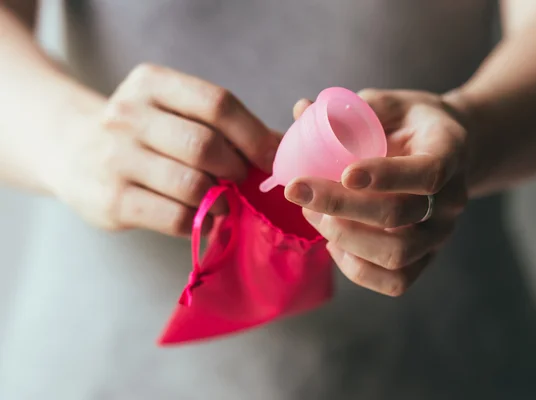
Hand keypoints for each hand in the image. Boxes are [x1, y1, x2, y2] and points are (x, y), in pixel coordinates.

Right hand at [51, 64, 279, 236]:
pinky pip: (176, 217)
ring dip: (220, 198)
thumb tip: (283, 147)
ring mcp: (116, 159)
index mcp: (152, 84)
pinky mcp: (112, 201)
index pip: (217, 104)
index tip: (270, 158)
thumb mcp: (173, 110)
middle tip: (240, 179)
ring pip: (193, 185)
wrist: (72, 150)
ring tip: (223, 199)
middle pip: (206, 145)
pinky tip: (203, 215)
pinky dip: (201, 221)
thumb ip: (223, 124)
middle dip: (236, 168)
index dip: (253, 134)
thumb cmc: (143, 133)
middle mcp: (128, 115)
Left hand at [285, 89, 467, 295]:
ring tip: (312, 213)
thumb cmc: (410, 125)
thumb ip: (352, 108)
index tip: (343, 173)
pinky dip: (356, 268)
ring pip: (396, 254)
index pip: (427, 172)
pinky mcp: (425, 258)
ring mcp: (440, 233)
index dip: (385, 176)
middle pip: (399, 215)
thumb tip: (300, 109)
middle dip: (339, 205)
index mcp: (449, 151)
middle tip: (297, 190)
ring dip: (343, 237)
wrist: (445, 153)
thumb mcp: (390, 103)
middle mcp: (451, 199)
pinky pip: (395, 280)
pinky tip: (333, 243)